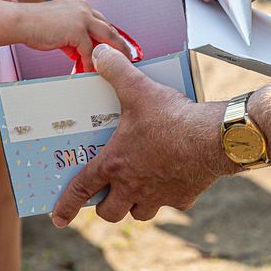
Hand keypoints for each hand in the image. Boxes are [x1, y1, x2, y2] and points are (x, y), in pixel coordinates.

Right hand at [16, 0, 131, 71]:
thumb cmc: (34, 26)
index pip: (100, 21)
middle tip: (128, 55)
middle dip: (119, 44)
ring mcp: (82, 18)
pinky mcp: (77, 30)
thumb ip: (72, 38)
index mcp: (79, 5)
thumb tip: (80, 52)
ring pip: (106, 38)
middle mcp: (84, 8)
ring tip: (120, 64)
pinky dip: (90, 62)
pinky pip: (89, 51)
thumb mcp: (58, 29)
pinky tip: (90, 70)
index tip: (117, 46)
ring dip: (113, 54)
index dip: (109, 35)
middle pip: (108, 28)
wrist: (20, 21)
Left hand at [51, 44, 237, 226]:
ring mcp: (159, 196)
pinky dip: (168, 196)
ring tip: (137, 190)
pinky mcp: (183, 198)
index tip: (58, 219)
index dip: (66, 206)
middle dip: (105, 206)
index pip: (81, 190)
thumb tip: (100, 51)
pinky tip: (173, 180)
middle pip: (110, 212)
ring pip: (139, 214)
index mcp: (114, 164)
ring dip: (134, 205)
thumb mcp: (138, 88)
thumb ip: (116, 69)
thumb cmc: (172, 117)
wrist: (212, 138)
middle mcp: (133, 187)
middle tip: (107, 194)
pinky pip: (171, 204)